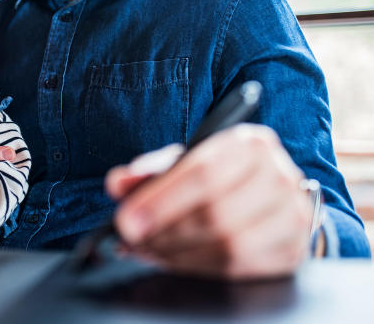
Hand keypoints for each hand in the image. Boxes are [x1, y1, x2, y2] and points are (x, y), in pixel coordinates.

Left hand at [106, 124, 312, 279]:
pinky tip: (173, 261)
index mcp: (249, 144)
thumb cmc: (219, 176)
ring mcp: (292, 215)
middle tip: (132, 241)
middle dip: (164, 231)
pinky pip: (240, 268)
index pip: (203, 174)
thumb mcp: (186, 162)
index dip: (160, 201)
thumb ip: (150, 170)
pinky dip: (199, 268)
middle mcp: (279, 175)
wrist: (268, 196)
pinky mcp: (292, 250)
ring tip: (148, 251)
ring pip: (229, 245)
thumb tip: (119, 183)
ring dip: (178, 254)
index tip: (127, 221)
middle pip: (216, 213)